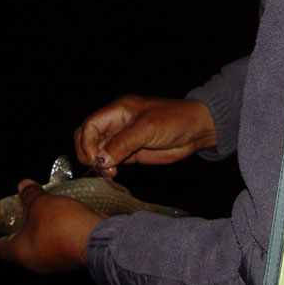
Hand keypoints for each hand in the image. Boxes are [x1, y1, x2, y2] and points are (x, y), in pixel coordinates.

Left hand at [0, 180, 103, 272]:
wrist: (97, 239)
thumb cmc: (61, 224)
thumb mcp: (41, 203)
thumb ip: (30, 195)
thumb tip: (23, 186)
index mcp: (21, 253)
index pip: (0, 248)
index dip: (0, 234)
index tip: (5, 222)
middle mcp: (35, 263)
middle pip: (23, 246)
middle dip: (26, 228)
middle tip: (30, 210)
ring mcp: (55, 262)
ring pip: (44, 246)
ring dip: (46, 230)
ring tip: (51, 211)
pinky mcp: (72, 258)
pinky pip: (61, 245)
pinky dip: (62, 233)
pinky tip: (67, 219)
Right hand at [74, 95, 215, 177]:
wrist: (196, 130)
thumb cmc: (174, 119)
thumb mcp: (147, 128)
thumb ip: (123, 143)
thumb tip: (101, 159)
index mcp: (118, 110)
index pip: (90, 125)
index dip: (87, 142)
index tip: (94, 158)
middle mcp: (116, 124)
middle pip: (88, 137)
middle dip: (88, 152)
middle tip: (100, 167)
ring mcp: (122, 139)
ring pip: (98, 151)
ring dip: (99, 163)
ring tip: (110, 173)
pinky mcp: (130, 152)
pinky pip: (111, 160)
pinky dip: (108, 168)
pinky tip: (113, 174)